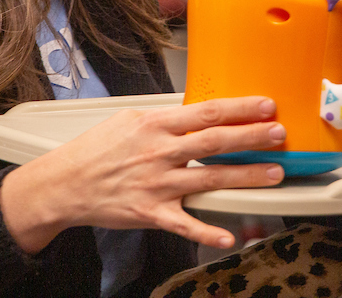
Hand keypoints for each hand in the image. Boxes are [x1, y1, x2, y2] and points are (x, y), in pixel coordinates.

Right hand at [1, 96, 284, 252]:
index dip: (239, 107)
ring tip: (273, 172)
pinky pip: (183, 223)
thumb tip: (198, 113)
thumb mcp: (128, 120)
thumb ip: (165, 118)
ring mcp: (156, 184)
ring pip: (209, 178)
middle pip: (215, 142)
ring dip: (245, 176)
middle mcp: (159, 152)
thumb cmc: (96, 150)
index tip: (266, 105)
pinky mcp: (151, 213)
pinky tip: (228, 236)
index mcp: (154, 124)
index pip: (206, 112)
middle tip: (279, 133)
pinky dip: (206, 231)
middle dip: (252, 137)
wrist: (62, 184)